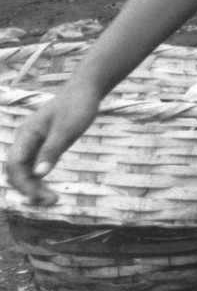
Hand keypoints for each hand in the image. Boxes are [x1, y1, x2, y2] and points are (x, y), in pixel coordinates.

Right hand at [5, 86, 101, 206]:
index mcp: (26, 135)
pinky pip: (34, 166)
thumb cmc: (77, 106)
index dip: (24, 185)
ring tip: (53, 199)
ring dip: (34, 186)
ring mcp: (33, 143)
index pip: (15, 166)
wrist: (86, 90)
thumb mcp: (67, 130)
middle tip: (52, 201)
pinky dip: (39, 179)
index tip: (40, 197)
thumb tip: (39, 175)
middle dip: (29, 189)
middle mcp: (25, 140)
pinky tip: (50, 188)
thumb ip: (52, 151)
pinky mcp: (43, 145)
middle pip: (16, 172)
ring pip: (24, 171)